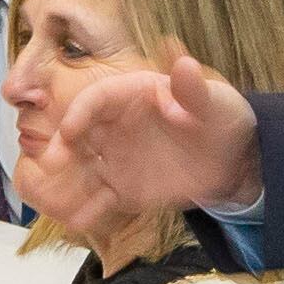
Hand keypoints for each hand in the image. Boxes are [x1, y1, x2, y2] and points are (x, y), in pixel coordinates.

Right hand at [55, 41, 262, 215]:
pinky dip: (86, 210)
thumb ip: (194, 89)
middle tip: (52, 164)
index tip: (68, 130)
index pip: (98, 99)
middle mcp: (114, 125)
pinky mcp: (122, 188)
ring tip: (52, 200)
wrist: (231, 160)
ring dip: (64, 183)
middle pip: (78, 134)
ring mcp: (115, 158)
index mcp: (132, 95)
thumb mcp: (216, 102)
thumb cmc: (221, 119)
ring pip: (81, 170)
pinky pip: (99, 199)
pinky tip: (76, 222)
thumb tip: (184, 62)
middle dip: (60, 148)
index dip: (80, 112)